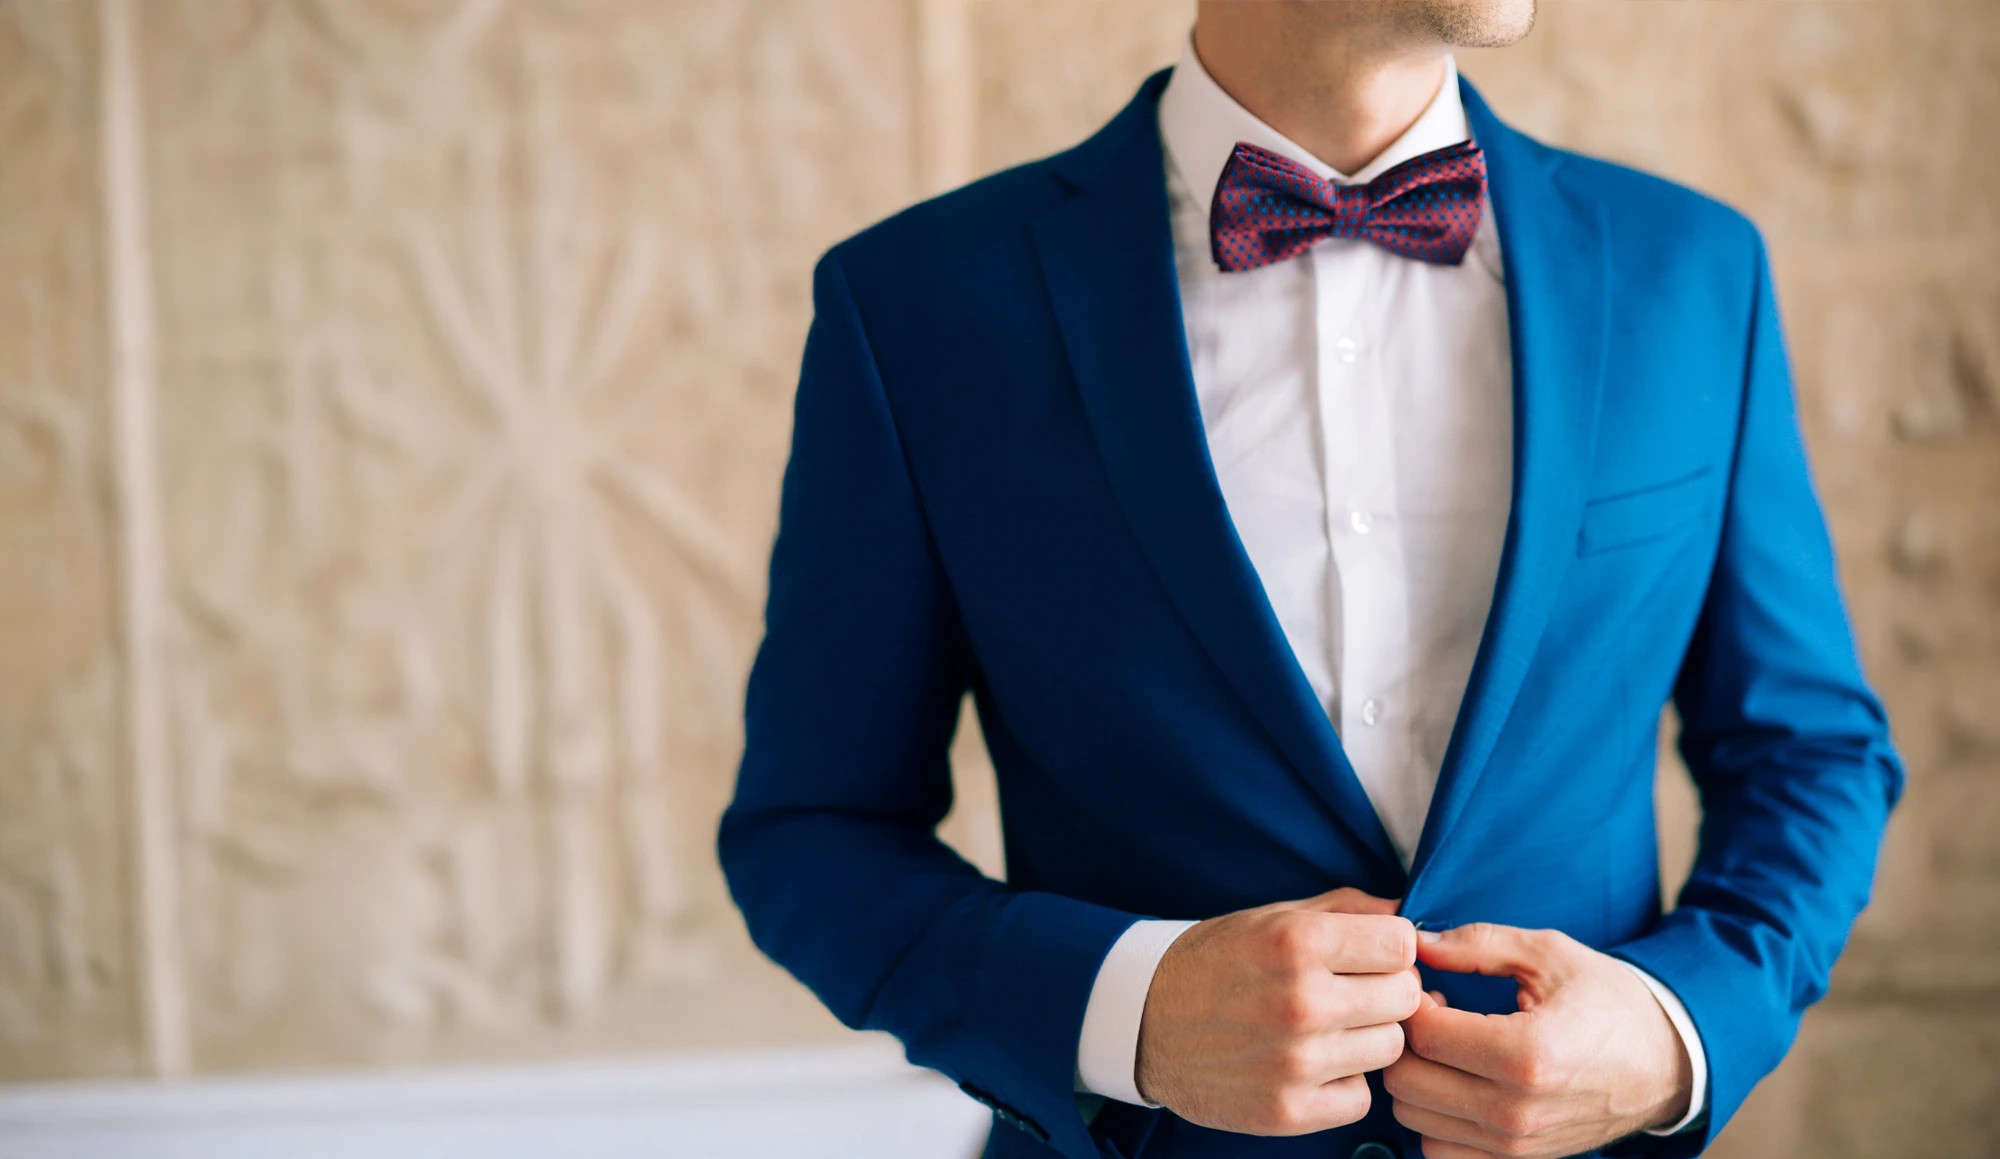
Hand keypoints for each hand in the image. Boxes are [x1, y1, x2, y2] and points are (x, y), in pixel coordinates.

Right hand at [1135, 888, 1419, 1134]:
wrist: (1141, 1021)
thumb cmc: (1213, 961)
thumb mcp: (1271, 916)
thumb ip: (1346, 909)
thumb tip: (1410, 915)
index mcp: (1297, 941)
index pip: (1403, 945)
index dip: (1393, 949)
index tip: (1372, 956)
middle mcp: (1300, 1001)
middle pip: (1406, 997)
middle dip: (1386, 991)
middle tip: (1352, 992)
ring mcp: (1295, 1061)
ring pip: (1390, 1048)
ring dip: (1367, 1037)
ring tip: (1327, 1028)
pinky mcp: (1288, 1111)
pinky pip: (1361, 1098)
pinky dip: (1343, 1083)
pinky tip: (1312, 1065)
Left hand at [1384, 923, 1692, 1158]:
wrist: (1666, 1063)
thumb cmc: (1609, 1001)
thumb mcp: (1549, 954)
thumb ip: (1477, 943)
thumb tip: (1417, 942)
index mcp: (1528, 1054)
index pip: (1424, 1033)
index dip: (1410, 1000)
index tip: (1427, 985)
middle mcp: (1517, 1110)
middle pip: (1407, 1081)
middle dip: (1405, 1040)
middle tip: (1431, 1014)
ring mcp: (1516, 1145)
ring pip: (1414, 1118)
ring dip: (1415, 1078)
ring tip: (1447, 1047)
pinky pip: (1439, 1150)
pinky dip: (1434, 1116)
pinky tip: (1456, 1081)